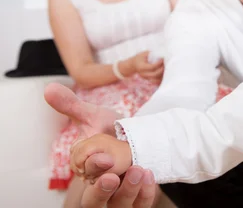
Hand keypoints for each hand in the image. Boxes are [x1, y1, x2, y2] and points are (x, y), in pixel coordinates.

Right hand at [45, 84, 155, 205]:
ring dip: (128, 190)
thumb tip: (49, 88)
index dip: (90, 167)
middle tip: (111, 176)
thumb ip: (72, 106)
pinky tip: (150, 176)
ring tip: (139, 171)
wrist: (139, 141)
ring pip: (119, 205)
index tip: (104, 158)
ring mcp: (120, 196)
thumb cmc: (110, 132)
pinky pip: (140, 204)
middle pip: (94, 202)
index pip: (82, 175)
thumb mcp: (93, 117)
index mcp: (85, 171)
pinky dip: (145, 193)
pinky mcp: (139, 198)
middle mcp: (100, 188)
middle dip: (101, 192)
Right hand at [131, 51, 163, 82]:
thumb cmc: (140, 58)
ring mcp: (146, 78)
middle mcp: (143, 74)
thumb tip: (161, 53)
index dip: (158, 63)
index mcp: (141, 67)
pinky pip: (156, 81)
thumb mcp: (144, 54)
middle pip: (154, 74)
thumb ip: (151, 54)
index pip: (151, 67)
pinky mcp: (149, 79)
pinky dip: (161, 78)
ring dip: (162, 74)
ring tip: (165, 67)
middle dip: (161, 69)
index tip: (162, 59)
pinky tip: (164, 72)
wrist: (133, 65)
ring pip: (156, 79)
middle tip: (165, 63)